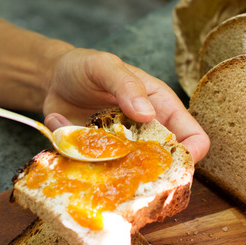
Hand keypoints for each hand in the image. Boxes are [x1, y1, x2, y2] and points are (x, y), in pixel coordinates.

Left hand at [41, 48, 208, 161]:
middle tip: (118, 160)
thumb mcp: (105, 66)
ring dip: (106, 168)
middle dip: (147, 173)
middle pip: (163, 167)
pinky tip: (62, 131)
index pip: (192, 138)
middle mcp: (146, 134)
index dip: (189, 156)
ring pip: (129, 177)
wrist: (53, 79)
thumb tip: (147, 114)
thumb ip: (126, 85)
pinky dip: (76, 158)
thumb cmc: (86, 68)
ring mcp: (122, 151)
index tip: (173, 166)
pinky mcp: (97, 160)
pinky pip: (94, 173)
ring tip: (83, 142)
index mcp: (161, 109)